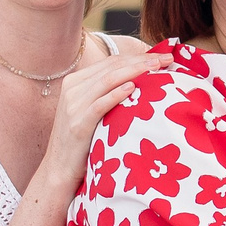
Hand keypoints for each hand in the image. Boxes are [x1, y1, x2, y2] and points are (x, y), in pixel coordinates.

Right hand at [37, 47, 169, 189]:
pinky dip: (117, 94)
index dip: (137, 56)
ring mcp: (73, 106)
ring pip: (108, 80)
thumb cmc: (81, 140)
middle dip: (141, 60)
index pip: (111, 62)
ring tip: (157, 68)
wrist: (59, 168)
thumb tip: (138, 82)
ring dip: (135, 71)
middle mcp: (72, 88)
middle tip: (167, 58)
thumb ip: (105, 93)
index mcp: (75, 81)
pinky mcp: (78, 124)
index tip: (162, 56)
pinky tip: (134, 88)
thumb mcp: (89, 110)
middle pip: (112, 67)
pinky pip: (100, 104)